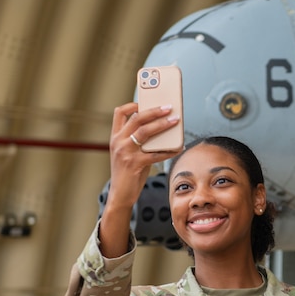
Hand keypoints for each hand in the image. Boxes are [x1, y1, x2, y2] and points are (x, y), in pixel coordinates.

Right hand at [99, 102, 180, 256]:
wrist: (120, 195)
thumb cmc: (128, 172)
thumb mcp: (128, 152)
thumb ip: (138, 140)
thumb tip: (161, 126)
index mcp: (115, 137)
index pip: (119, 113)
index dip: (133, 104)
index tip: (146, 101)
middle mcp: (118, 142)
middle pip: (136, 119)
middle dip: (154, 111)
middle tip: (169, 107)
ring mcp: (125, 153)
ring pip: (145, 132)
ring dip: (162, 125)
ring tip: (175, 121)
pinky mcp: (134, 164)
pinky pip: (155, 153)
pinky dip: (168, 150)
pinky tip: (178, 147)